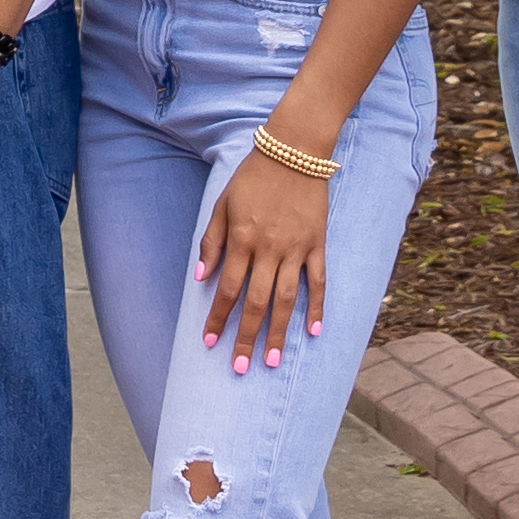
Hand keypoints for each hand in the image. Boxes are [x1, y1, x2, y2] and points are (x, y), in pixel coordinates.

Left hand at [195, 134, 333, 359]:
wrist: (294, 150)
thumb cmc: (253, 177)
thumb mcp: (222, 204)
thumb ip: (211, 242)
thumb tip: (200, 278)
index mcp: (241, 240)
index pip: (227, 289)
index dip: (217, 318)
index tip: (210, 344)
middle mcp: (268, 249)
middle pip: (255, 302)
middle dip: (246, 337)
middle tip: (241, 368)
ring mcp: (296, 248)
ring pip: (285, 299)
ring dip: (278, 331)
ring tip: (272, 360)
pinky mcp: (318, 244)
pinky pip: (318, 281)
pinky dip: (317, 306)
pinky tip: (313, 330)